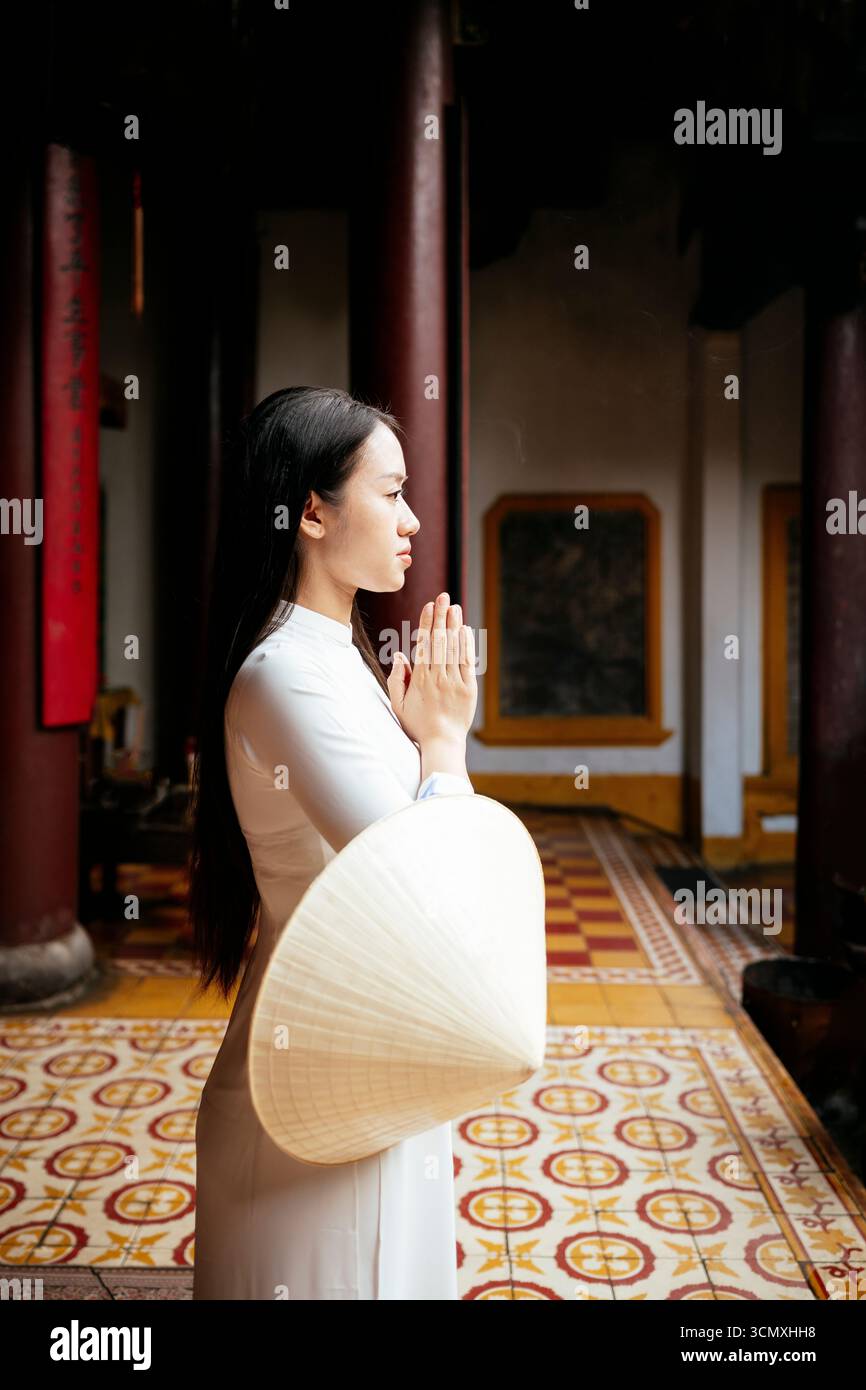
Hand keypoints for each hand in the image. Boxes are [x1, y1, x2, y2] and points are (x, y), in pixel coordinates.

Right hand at [386, 592, 476, 744]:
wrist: (443, 743)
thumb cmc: (418, 724)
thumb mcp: (398, 704)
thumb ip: (396, 679)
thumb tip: (399, 655)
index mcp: (420, 679)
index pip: (424, 644)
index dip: (427, 623)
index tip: (429, 606)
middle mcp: (437, 678)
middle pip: (440, 641)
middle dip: (441, 616)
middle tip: (444, 596)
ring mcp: (454, 682)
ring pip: (454, 649)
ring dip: (454, 625)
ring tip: (454, 606)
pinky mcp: (469, 689)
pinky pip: (468, 662)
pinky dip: (466, 644)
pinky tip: (465, 629)